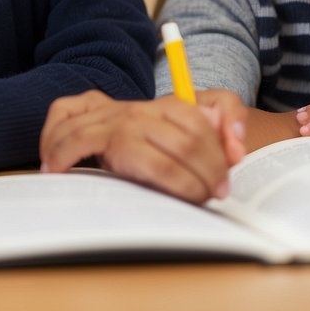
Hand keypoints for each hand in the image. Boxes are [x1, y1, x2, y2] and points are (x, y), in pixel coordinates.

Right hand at [39, 89, 246, 202]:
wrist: (106, 115)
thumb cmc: (154, 127)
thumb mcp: (194, 115)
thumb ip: (225, 113)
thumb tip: (236, 145)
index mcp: (169, 105)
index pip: (202, 129)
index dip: (217, 161)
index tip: (221, 189)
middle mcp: (140, 111)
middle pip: (184, 144)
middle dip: (201, 181)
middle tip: (206, 201)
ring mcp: (112, 121)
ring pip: (142, 155)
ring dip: (168, 186)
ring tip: (179, 205)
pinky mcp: (85, 133)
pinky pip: (76, 141)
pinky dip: (73, 158)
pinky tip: (79, 178)